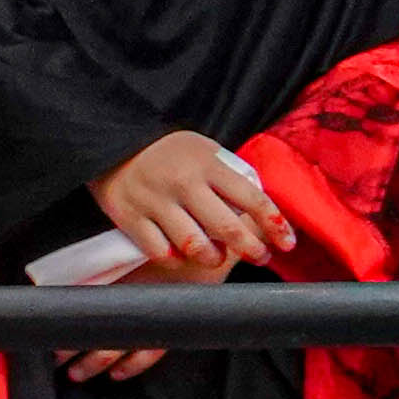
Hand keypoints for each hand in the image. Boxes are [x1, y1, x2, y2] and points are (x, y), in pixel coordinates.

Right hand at [64, 130, 287, 383]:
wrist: (111, 139)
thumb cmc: (169, 152)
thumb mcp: (204, 151)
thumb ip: (230, 179)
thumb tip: (262, 213)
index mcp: (208, 163)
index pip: (252, 198)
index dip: (275, 224)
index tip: (287, 242)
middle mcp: (184, 183)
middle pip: (227, 228)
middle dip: (252, 249)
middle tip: (261, 256)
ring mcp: (155, 202)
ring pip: (195, 246)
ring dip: (214, 258)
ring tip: (219, 256)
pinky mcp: (131, 218)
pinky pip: (161, 252)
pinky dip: (177, 258)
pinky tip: (184, 255)